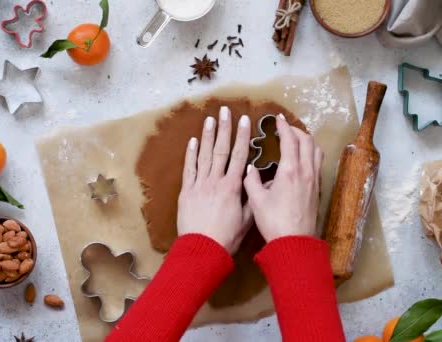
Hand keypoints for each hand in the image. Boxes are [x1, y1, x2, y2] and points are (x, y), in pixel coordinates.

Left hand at [177, 106, 252, 253]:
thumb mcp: (246, 219)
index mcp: (233, 187)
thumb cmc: (227, 237)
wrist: (202, 249)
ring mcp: (199, 185)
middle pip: (221, 150)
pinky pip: (188, 169)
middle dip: (224, 129)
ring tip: (209, 119)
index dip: (243, 137)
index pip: (240, 156)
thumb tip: (255, 181)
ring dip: (206, 136)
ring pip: (203, 155)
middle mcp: (216, 181)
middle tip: (225, 110)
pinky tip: (192, 141)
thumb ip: (250, 199)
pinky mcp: (186, 192)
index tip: (245, 120)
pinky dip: (190, 154)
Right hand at [244, 114, 322, 242]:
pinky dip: (310, 153)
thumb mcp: (255, 200)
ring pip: (316, 151)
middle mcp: (305, 171)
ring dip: (306, 141)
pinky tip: (301, 160)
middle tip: (285, 129)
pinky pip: (317, 163)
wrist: (294, 242)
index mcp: (289, 170)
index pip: (289, 140)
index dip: (283, 127)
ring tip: (295, 140)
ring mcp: (314, 180)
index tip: (278, 119)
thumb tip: (250, 169)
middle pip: (307, 141)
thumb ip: (251, 180)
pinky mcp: (317, 189)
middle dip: (296, 131)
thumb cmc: (273, 221)